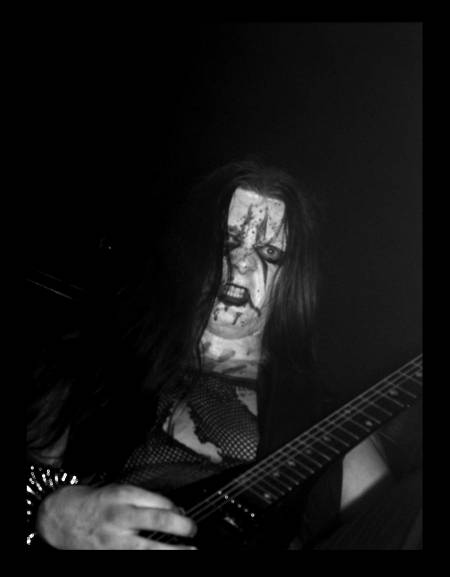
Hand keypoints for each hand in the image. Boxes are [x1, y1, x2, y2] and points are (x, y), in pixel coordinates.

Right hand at [36, 484, 196, 549]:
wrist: (61, 518)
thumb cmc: (95, 502)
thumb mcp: (119, 491)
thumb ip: (144, 499)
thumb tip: (173, 510)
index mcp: (123, 495)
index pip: (159, 501)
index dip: (176, 509)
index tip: (185, 513)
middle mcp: (120, 516)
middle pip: (158, 520)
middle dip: (181, 526)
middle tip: (193, 529)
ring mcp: (114, 539)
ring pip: (150, 547)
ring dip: (174, 551)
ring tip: (191, 552)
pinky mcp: (109, 556)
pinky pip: (135, 560)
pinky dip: (151, 560)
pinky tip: (163, 559)